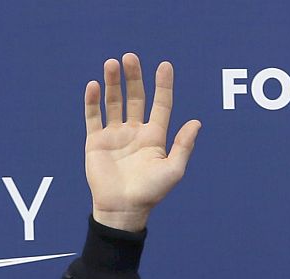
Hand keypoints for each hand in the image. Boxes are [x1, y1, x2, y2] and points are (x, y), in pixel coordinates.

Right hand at [85, 53, 200, 232]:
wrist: (122, 209)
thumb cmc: (151, 193)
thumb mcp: (173, 170)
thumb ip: (184, 145)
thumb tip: (197, 122)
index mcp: (155, 137)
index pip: (161, 104)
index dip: (163, 85)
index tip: (165, 65)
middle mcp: (135, 132)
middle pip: (135, 97)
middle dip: (133, 77)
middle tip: (130, 57)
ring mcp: (115, 135)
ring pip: (113, 102)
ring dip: (112, 83)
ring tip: (112, 65)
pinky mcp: (96, 141)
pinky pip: (93, 116)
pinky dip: (92, 101)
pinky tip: (94, 85)